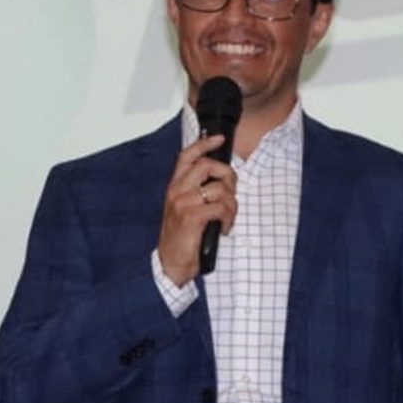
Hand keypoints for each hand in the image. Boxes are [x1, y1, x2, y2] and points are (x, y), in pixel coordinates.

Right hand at [157, 135, 236, 284]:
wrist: (170, 263)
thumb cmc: (182, 237)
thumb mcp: (185, 209)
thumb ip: (197, 192)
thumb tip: (222, 180)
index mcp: (175, 187)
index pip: (187, 156)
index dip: (204, 144)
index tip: (220, 139)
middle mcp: (177, 191)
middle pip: (207, 165)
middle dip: (227, 175)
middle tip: (231, 192)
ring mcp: (183, 203)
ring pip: (219, 188)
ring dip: (231, 204)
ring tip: (227, 217)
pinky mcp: (191, 217)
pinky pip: (220, 207)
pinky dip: (228, 217)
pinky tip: (224, 227)